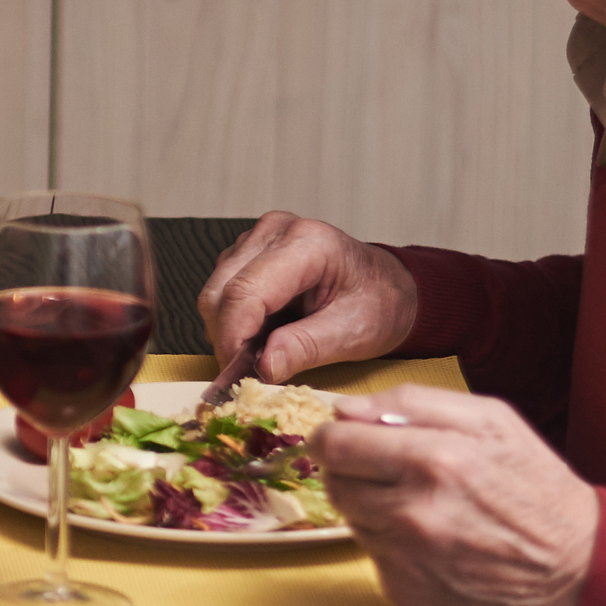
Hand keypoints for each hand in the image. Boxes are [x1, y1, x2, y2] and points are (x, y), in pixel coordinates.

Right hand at [196, 212, 419, 392]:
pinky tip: (261, 333)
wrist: (390, 288)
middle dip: (228, 337)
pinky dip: (233, 321)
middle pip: (220, 291)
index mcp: (307, 244)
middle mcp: (276, 231)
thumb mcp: (352, 333)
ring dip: (229, 330)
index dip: (232, 337)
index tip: (236, 374)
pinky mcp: (249, 252)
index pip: (245, 292)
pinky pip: (221, 291)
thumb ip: (305, 348)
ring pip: (214, 293)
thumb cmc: (379, 305)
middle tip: (249, 371)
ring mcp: (258, 239)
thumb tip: (263, 367)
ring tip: (263, 350)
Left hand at [316, 389, 595, 605]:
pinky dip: (390, 543)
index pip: (336, 444)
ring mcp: (406, 556)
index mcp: (435, 459)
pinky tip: (431, 539)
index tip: (343, 437)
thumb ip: (414, 403)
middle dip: (351, 470)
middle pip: (333, 482)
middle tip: (387, 470)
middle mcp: (413, 511)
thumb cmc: (538, 488)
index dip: (332, 436)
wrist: (579, 570)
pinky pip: (371, 554)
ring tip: (421, 504)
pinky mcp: (404, 590)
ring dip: (372, 506)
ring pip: (350, 518)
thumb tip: (347, 408)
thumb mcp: (494, 422)